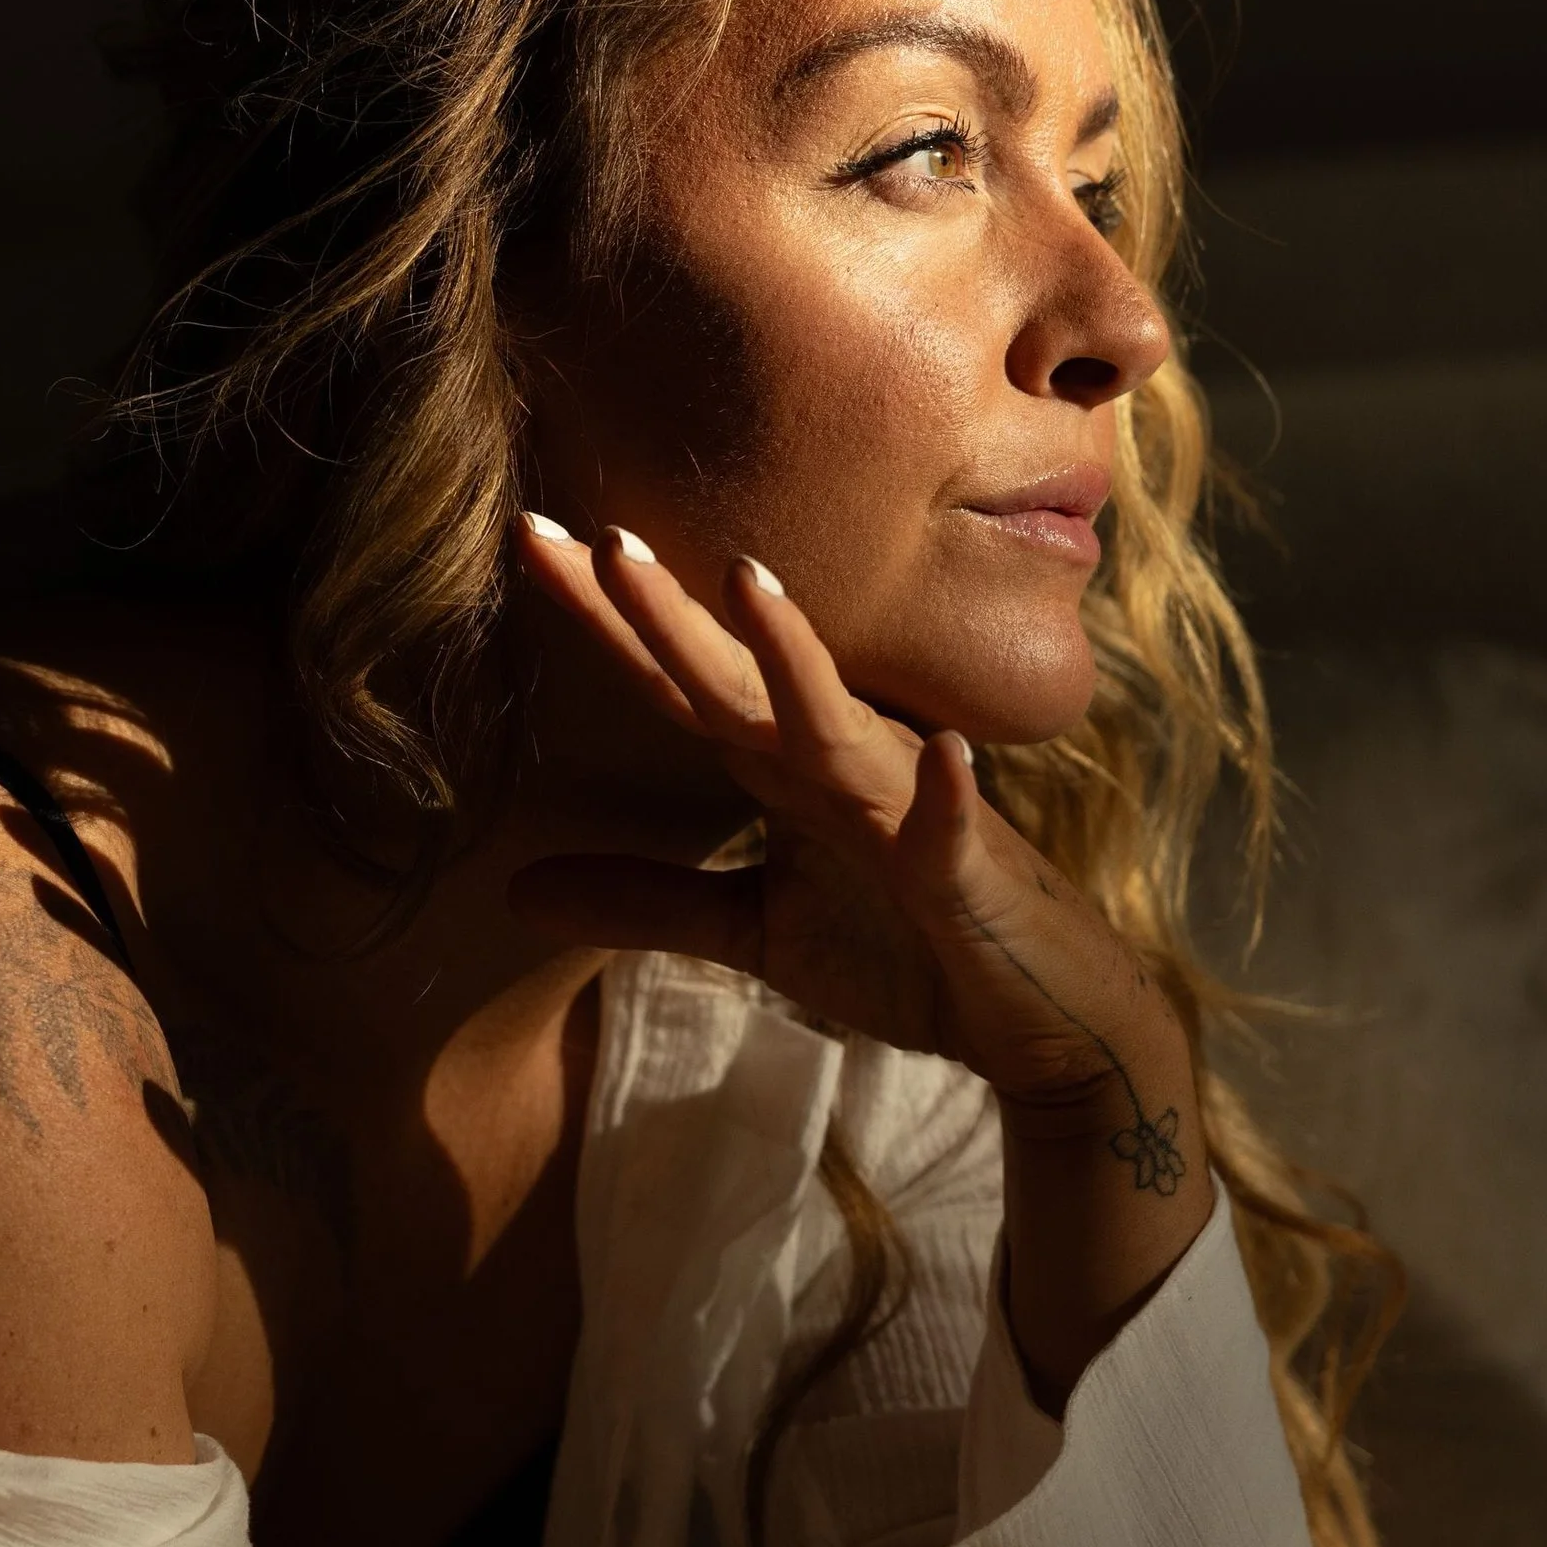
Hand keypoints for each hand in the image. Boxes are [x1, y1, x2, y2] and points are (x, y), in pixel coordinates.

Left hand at [513, 519, 1190, 1162]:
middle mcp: (838, 763)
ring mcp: (906, 811)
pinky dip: (949, 799)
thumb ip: (646, 901)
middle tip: (594, 532)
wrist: (1033, 1014)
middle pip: (733, 679)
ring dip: (792, 657)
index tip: (528, 540)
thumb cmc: (903, 951)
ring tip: (742, 579)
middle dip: (666, 610)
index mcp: (784, 765)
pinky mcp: (966, 877)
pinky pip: (955, 832)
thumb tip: (513, 890)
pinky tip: (948, 759)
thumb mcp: (752, 931)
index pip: (678, 680)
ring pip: (835, 726)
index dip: (606, 618)